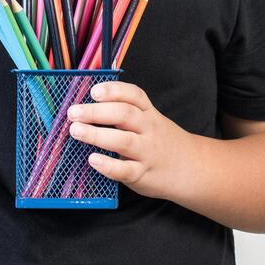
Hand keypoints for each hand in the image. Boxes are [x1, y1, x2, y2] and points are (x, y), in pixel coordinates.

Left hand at [66, 80, 195, 200]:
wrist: (190, 168)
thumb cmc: (159, 141)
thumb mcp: (149, 121)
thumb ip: (124, 113)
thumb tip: (86, 106)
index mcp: (148, 113)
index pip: (134, 95)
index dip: (114, 90)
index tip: (94, 91)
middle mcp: (149, 129)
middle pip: (125, 115)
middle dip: (97, 112)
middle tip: (74, 112)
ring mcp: (147, 152)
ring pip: (124, 141)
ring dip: (97, 135)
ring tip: (76, 131)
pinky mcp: (142, 174)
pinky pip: (125, 170)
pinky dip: (108, 165)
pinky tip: (93, 160)